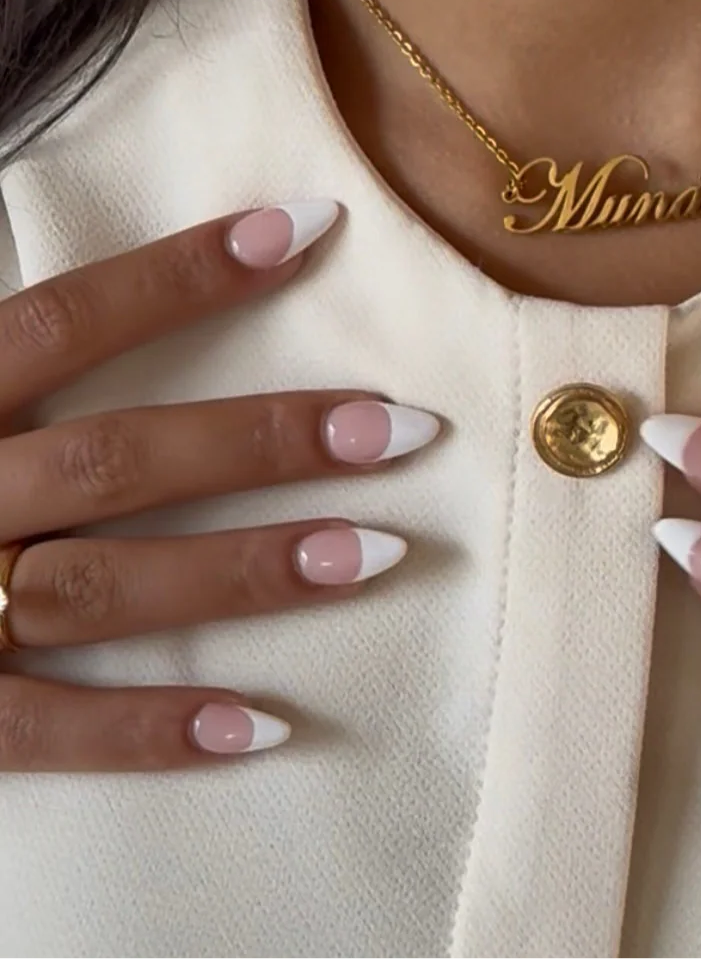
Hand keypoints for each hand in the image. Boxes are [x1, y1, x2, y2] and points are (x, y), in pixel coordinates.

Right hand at [0, 202, 438, 770]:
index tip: (311, 226)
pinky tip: (264, 724)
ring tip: (377, 553)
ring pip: (108, 586)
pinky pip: (47, 733)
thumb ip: (6, 342)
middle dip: (264, 441)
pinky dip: (151, 734)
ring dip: (247, 573)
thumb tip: (72, 257)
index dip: (186, 271)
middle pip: (121, 458)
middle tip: (402, 428)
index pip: (68, 317)